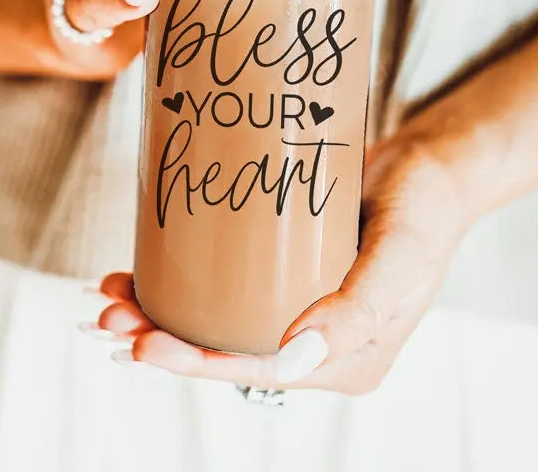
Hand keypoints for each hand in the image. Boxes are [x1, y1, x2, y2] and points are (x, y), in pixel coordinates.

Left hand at [90, 111, 474, 393]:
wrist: (426, 167)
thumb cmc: (423, 213)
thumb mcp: (402, 260)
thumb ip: (359, 310)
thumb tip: (296, 357)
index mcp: (344, 359)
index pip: (258, 371)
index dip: (198, 364)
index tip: (145, 347)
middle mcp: (313, 340)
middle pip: (225, 348)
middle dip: (164, 339)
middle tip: (111, 316)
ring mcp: (294, 304)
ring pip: (215, 317)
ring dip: (161, 310)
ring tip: (111, 292)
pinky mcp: (279, 268)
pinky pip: (224, 283)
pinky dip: (182, 278)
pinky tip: (142, 266)